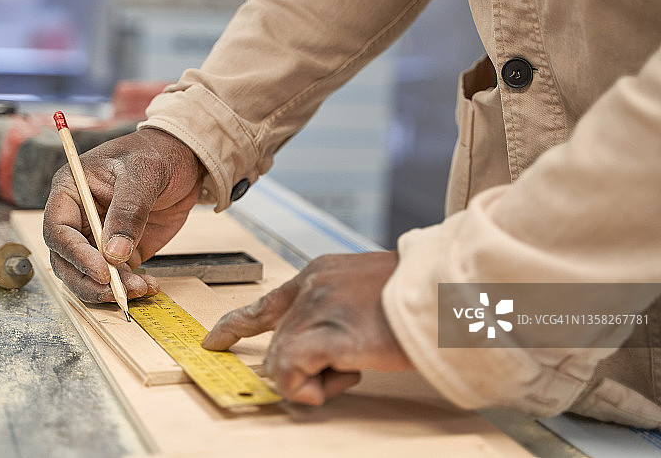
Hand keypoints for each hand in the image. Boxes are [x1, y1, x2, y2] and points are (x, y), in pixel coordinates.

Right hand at [43, 128, 204, 301]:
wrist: (183, 158)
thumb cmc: (155, 153)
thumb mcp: (142, 175)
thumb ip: (128, 212)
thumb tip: (114, 253)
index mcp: (71, 192)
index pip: (58, 230)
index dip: (75, 254)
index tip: (101, 270)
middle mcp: (79, 218)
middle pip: (67, 261)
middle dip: (90, 281)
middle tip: (117, 291)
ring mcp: (99, 237)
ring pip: (89, 275)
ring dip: (110, 289)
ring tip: (140, 288)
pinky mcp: (122, 251)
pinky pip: (117, 277)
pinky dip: (130, 287)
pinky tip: (149, 286)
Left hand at [202, 252, 413, 404]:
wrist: (449, 290)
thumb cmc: (419, 296)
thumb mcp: (368, 293)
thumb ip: (338, 312)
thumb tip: (321, 351)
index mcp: (319, 273)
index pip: (264, 303)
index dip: (235, 326)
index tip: (213, 341)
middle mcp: (311, 287)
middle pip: (277, 345)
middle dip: (306, 368)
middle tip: (346, 368)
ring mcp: (317, 309)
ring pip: (282, 362)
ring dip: (317, 380)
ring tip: (354, 367)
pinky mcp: (326, 335)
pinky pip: (291, 374)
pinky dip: (312, 389)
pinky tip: (343, 378)